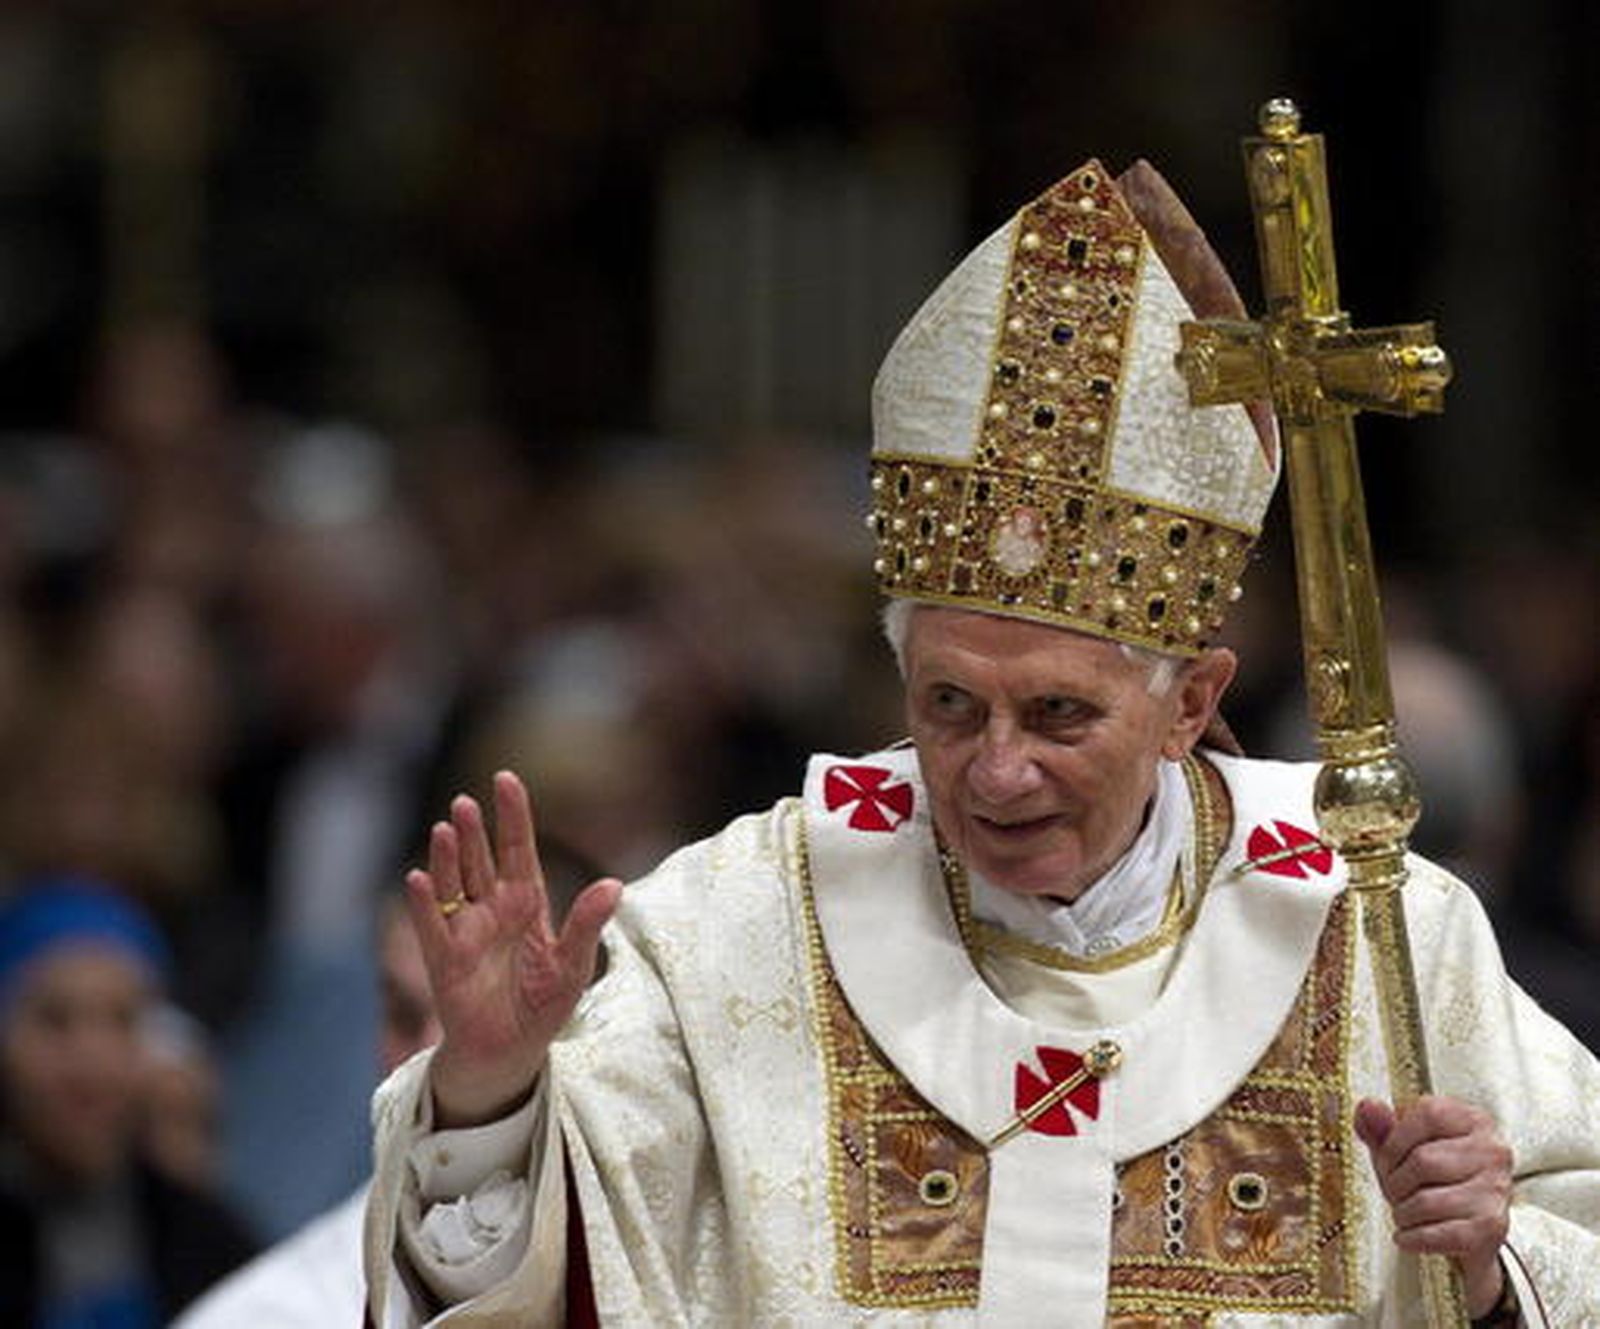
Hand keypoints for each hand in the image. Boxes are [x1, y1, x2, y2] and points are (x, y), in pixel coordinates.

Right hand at [406, 770, 621, 1127]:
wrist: (510, 1053)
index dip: (513, 816)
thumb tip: (613, 884)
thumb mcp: (573, 965)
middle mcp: (493, 910)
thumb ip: (586, 924)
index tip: (506, 779)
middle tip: (466, 801)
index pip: (518, 850)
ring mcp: (466, 932)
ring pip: (454, 884)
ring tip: (445, 828)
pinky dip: (424, 903)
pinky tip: (418, 877)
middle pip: (480, 861)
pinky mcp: (445, 960)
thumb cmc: (542, 1006)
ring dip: (448, 858)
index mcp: (527, 903)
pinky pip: (432, 925)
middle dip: (474, 831)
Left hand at [1354, 1095, 1512, 1316]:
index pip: (1427, 1114)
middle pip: (1424, 1160)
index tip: (1386, 1160)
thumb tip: (1367, 1106)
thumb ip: (1380, 1126)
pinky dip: (1413, 1238)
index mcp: (1472, 1119)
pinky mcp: (1493, 1227)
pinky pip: (1439, 1234)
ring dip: (1402, 1213)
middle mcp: (1493, 1150)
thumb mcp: (1401, 1146)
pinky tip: (1407, 1236)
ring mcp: (1497, 1189)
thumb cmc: (1431, 1178)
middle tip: (1393, 1192)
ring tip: (1403, 1214)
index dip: (1395, 1140)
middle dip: (1394, 1182)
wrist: (1466, 1228)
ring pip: (1428, 1201)